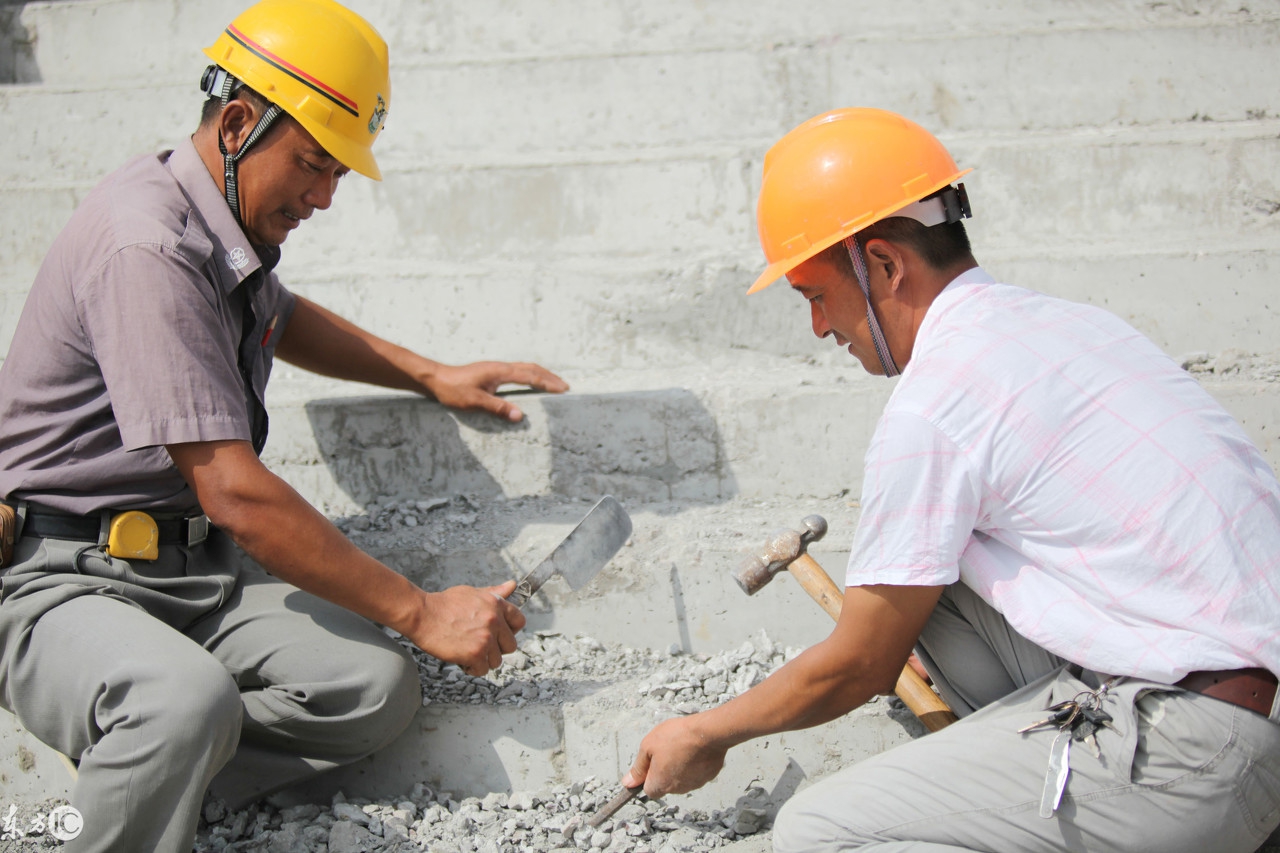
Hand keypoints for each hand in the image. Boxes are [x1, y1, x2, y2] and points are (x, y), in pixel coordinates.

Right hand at [407, 579, 525, 674]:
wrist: (422, 614)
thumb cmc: (444, 604)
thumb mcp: (472, 593)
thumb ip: (494, 593)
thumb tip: (512, 586)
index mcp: (496, 605)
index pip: (520, 621)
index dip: (510, 631)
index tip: (498, 634)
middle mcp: (495, 621)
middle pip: (510, 646)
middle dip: (496, 648)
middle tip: (478, 645)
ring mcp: (486, 638)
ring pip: (497, 660)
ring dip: (482, 659)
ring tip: (466, 650)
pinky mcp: (475, 653)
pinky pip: (483, 669)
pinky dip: (472, 668)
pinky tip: (461, 659)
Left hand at [424, 361, 568, 421]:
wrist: (436, 378)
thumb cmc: (452, 390)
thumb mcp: (474, 402)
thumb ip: (497, 408)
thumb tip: (520, 415)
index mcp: (499, 372)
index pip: (529, 376)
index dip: (547, 382)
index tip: (563, 388)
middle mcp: (500, 367)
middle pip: (531, 368)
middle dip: (549, 377)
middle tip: (565, 386)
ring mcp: (496, 368)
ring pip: (524, 367)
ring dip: (540, 374)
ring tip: (553, 383)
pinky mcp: (491, 372)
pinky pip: (517, 371)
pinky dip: (530, 375)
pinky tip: (530, 382)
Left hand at [621, 715, 726, 798]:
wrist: (707, 732)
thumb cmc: (675, 737)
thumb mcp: (648, 747)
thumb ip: (638, 768)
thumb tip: (627, 784)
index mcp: (660, 784)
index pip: (649, 790)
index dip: (648, 776)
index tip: (652, 762)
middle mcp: (677, 789)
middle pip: (666, 785)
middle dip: (665, 771)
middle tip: (668, 750)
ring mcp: (695, 784)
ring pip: (682, 779)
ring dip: (680, 767)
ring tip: (682, 747)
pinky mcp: (708, 777)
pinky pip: (698, 773)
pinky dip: (695, 764)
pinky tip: (695, 750)